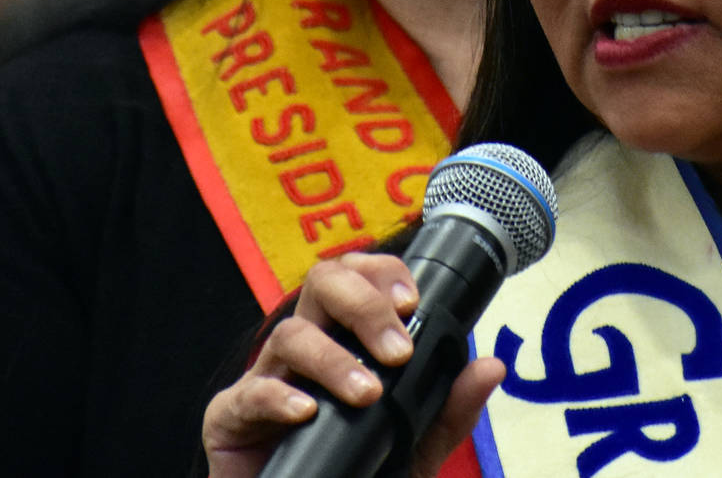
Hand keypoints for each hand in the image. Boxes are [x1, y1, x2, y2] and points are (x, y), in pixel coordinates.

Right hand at [202, 252, 505, 477]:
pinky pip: (249, 393)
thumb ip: (448, 410)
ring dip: (334, 360)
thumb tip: (491, 366)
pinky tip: (308, 412)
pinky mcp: (231, 419)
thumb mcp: (414, 448)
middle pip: (321, 284)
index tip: (413, 301)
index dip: (382, 275)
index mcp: (341, 341)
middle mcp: (303, 350)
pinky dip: (280, 396)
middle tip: (398, 349)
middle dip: (363, 305)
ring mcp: (264, 380)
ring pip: (289, 335)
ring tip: (366, 393)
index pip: (356, 278)